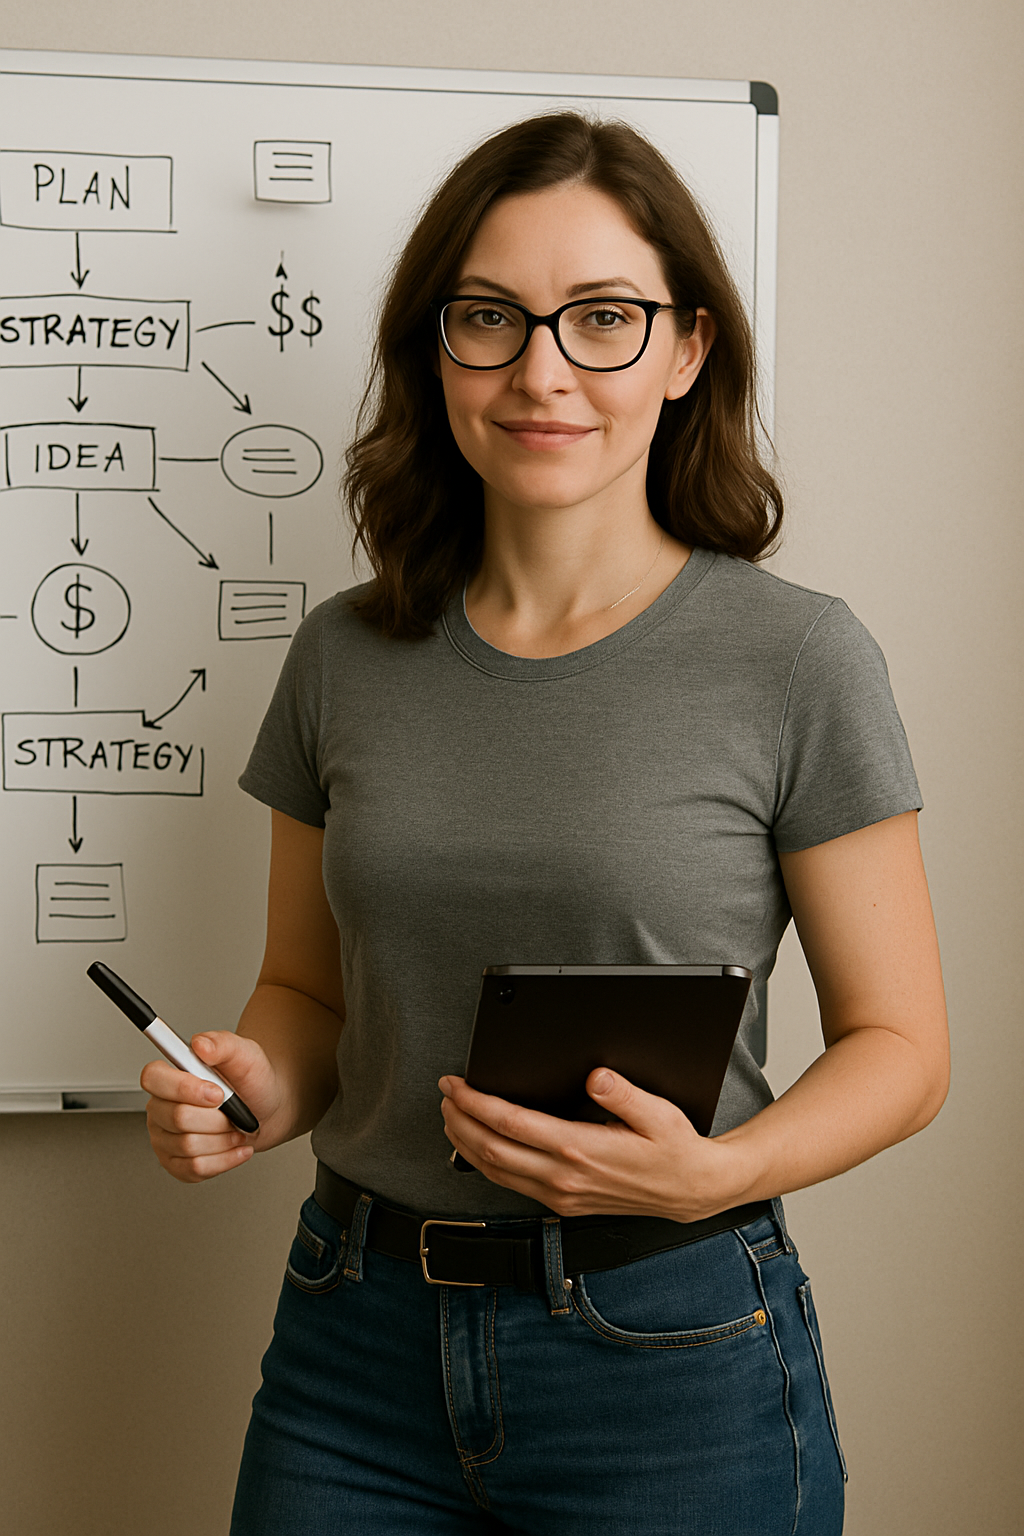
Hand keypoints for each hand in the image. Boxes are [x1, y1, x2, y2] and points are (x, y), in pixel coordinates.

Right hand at [142, 1032, 283, 1183]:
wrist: (267, 1110)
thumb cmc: (252, 1081)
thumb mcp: (245, 1054)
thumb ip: (222, 1043)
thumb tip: (200, 1044)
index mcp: (169, 1076)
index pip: (153, 1078)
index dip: (184, 1088)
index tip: (217, 1093)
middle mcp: (160, 1107)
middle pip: (178, 1118)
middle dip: (217, 1118)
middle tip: (233, 1111)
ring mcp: (164, 1137)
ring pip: (189, 1146)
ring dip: (224, 1139)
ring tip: (235, 1128)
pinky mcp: (175, 1163)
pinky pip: (194, 1169)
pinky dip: (225, 1159)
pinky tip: (235, 1147)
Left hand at [438, 1069, 741, 1221]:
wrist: (689, 1191)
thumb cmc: (673, 1148)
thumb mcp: (658, 1112)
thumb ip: (623, 1093)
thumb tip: (595, 1075)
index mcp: (581, 1149)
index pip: (511, 1124)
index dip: (476, 1102)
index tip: (456, 1084)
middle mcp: (564, 1177)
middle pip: (491, 1149)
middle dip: (460, 1119)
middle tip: (445, 1093)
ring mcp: (561, 1194)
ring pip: (495, 1171)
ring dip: (465, 1142)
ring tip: (451, 1115)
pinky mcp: (563, 1203)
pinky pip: (511, 1184)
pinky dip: (484, 1163)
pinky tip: (477, 1146)